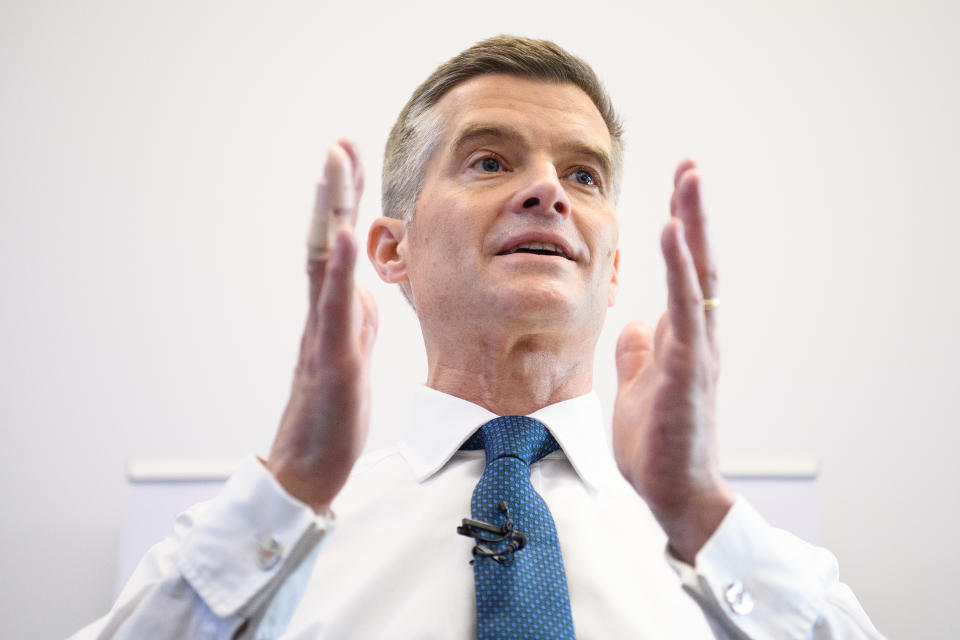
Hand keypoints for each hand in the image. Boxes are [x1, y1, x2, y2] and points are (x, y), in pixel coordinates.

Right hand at [266, 139, 377, 514]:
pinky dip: (340, 269)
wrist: (311, 464)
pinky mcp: (331, 359)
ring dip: (331, 212)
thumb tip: (361, 282)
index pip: (338, 242)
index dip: (345, 199)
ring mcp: (322, 333)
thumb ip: (354, 312)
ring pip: (322, 262)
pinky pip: (333, 309)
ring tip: (336, 167)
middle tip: (339, 142)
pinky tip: (347, 235)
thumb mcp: (351, 348)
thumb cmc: (332, 409)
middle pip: (325, 238)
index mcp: (332, 308)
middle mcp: (322, 312)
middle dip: (334, 189)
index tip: (351, 155)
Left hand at [612, 159, 733, 563]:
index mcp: (683, 338)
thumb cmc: (657, 445)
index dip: (680, 230)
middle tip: (690, 165)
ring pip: (700, 275)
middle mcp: (697, 336)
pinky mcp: (689, 369)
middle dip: (694, 211)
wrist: (673, 493)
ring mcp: (697, 350)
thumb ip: (638, 353)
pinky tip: (670, 232)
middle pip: (700, 261)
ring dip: (694, 223)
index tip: (674, 189)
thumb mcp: (636, 387)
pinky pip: (685, 309)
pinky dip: (679, 268)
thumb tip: (635, 323)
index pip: (685, 272)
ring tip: (689, 178)